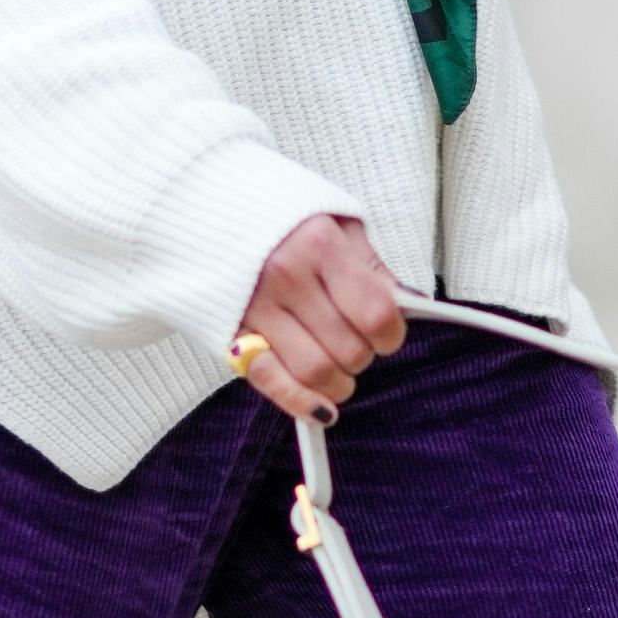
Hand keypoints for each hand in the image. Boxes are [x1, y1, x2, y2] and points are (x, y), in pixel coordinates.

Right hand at [232, 216, 405, 422]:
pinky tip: (321, 410)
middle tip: (358, 343)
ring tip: (340, 372)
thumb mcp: (336, 223)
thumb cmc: (281, 217)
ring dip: (339, 384)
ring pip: (315, 372)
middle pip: (348, 349)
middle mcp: (286, 276)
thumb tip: (410, 303)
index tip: (388, 333)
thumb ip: (370, 266)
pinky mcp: (230, 332)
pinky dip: (301, 403)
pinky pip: (271, 381)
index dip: (391, 334)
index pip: (375, 312)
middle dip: (364, 356)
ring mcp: (255, 307)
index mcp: (319, 244)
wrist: (207, 208)